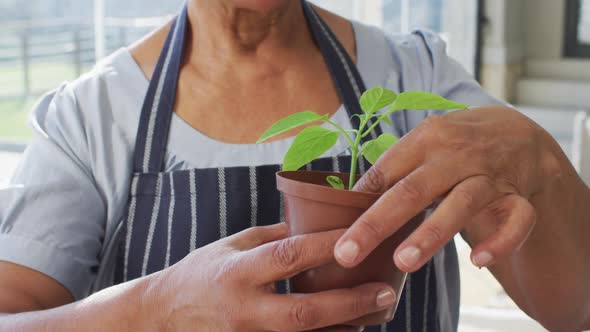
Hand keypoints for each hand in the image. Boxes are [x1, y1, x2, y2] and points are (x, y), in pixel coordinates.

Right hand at [153, 223, 395, 330]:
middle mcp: (244, 309)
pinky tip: (348, 328)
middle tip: (384, 291)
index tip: (359, 235)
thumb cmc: (201, 273)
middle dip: (348, 303)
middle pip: (303, 312)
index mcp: (237, 272)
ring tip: (377, 311)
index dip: (326, 245)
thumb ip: (272, 237)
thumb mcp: (231, 245)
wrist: (162, 317)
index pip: (288, 255)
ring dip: (345, 327)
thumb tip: (314, 224)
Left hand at [334, 106, 552, 271]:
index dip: (358, 203)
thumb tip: (345, 200)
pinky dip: (501, 240)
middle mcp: (456, 155)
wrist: (520, 133)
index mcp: (426, 139)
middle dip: (376, 224)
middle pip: (412, 191)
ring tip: (402, 262)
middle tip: (347, 254)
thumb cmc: (456, 145)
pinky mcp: (519, 196)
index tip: (333, 231)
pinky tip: (478, 262)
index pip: (385, 172)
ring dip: (431, 233)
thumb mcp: (424, 144)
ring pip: (461, 204)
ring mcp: (490, 175)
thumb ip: (392, 169)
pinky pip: (517, 219)